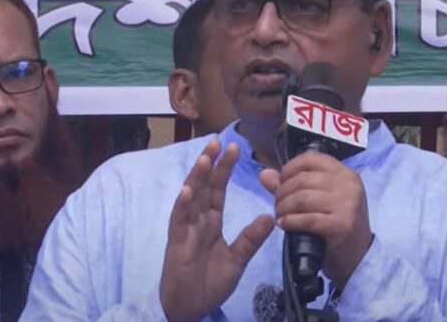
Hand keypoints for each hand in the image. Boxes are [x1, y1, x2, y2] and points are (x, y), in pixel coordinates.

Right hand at [160, 139, 274, 321]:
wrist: (191, 306)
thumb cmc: (211, 282)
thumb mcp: (237, 259)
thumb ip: (251, 239)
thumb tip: (270, 216)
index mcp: (211, 220)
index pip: (218, 189)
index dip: (224, 169)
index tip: (234, 149)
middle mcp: (198, 218)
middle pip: (204, 186)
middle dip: (210, 164)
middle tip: (218, 141)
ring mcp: (186, 227)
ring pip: (191, 197)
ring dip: (196, 178)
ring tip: (205, 159)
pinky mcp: (176, 241)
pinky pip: (179, 220)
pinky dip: (183, 205)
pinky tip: (187, 191)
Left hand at [260, 151, 371, 289]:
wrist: (359, 257)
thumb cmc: (336, 224)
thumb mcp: (319, 199)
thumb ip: (291, 184)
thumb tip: (264, 174)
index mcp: (344, 173)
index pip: (310, 159)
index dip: (289, 169)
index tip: (281, 183)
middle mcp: (348, 185)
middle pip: (302, 179)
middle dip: (282, 193)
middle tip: (277, 206)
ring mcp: (347, 204)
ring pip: (302, 198)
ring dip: (283, 208)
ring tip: (280, 216)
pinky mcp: (342, 225)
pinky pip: (307, 219)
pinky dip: (290, 221)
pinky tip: (284, 225)